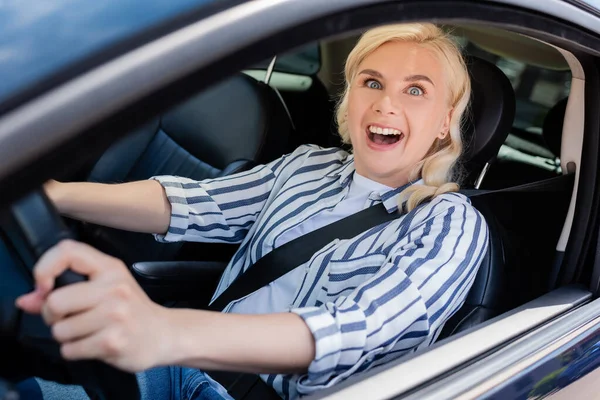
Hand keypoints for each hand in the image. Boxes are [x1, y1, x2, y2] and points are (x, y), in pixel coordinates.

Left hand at [15, 240, 171, 371]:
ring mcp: (115, 316)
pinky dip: (76, 351)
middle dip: (53, 316)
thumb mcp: (104, 289)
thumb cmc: (130, 309)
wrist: (163, 333)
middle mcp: (114, 288)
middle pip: (55, 301)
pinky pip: (70, 350)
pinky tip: (94, 344)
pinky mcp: (113, 342)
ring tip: (87, 332)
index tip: (44, 285)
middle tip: (70, 318)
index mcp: (110, 268)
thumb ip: (63, 290)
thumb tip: (26, 300)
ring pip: (60, 330)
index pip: (68, 251)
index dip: (45, 267)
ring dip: (67, 337)